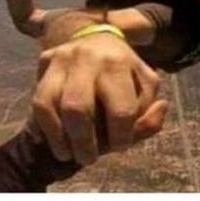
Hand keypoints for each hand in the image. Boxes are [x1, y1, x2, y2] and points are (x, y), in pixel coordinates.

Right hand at [30, 34, 165, 164]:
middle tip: (89, 159)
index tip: (120, 146)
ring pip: (50, 105)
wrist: (95, 41)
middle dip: (84, 143)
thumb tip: (161, 109)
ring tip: (70, 154)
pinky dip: (45, 129)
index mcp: (119, 63)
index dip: (121, 137)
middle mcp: (88, 57)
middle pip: (78, 109)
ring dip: (61, 139)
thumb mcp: (145, 91)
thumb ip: (150, 113)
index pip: (121, 110)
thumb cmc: (123, 78)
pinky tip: (57, 143)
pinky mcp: (45, 63)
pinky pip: (38, 103)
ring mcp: (62, 59)